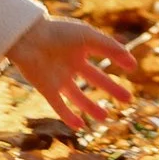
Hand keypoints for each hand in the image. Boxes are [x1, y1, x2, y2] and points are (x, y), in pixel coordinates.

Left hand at [5, 17, 137, 134]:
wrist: (26, 38)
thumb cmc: (56, 33)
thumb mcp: (87, 37)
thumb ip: (110, 47)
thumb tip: (132, 62)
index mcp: (78, 48)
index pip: (101, 54)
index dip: (117, 59)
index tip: (132, 67)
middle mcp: (69, 63)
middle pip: (94, 78)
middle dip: (111, 88)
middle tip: (128, 99)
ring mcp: (57, 77)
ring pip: (77, 96)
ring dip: (91, 108)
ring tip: (106, 118)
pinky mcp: (45, 88)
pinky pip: (58, 105)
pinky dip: (68, 116)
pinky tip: (80, 126)